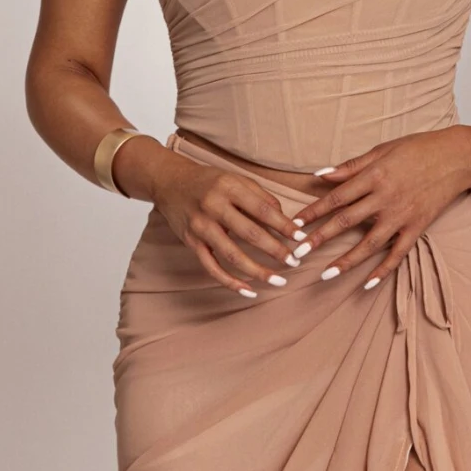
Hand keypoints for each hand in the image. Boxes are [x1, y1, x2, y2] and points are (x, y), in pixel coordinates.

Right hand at [149, 153, 301, 294]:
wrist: (170, 182)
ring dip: (257, 271)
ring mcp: (200, 226)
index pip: (263, 209)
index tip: (301, 238)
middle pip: (250, 234)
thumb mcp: (236, 180)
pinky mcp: (191, 242)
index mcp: (229, 187)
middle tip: (294, 262)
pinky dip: (230, 282)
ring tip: (278, 281)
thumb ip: (261, 198)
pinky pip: (212, 267)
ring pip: (232, 255)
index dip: (284, 226)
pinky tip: (249, 291)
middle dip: (275, 250)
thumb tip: (287, 223)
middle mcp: (213, 206)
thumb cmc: (209, 181)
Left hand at [294, 131, 470, 282]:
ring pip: (369, 243)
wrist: (458, 157)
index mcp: (375, 176)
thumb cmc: (418, 149)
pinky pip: (398, 253)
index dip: (314, 212)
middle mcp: (386, 198)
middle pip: (347, 222)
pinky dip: (383, 270)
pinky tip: (367, 284)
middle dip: (320, 239)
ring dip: (346, 260)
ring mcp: (402, 215)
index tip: (295, 225)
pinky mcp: (417, 227)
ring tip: (325, 275)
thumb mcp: (383, 150)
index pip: (337, 197)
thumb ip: (351, 166)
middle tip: (297, 254)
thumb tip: (320, 175)